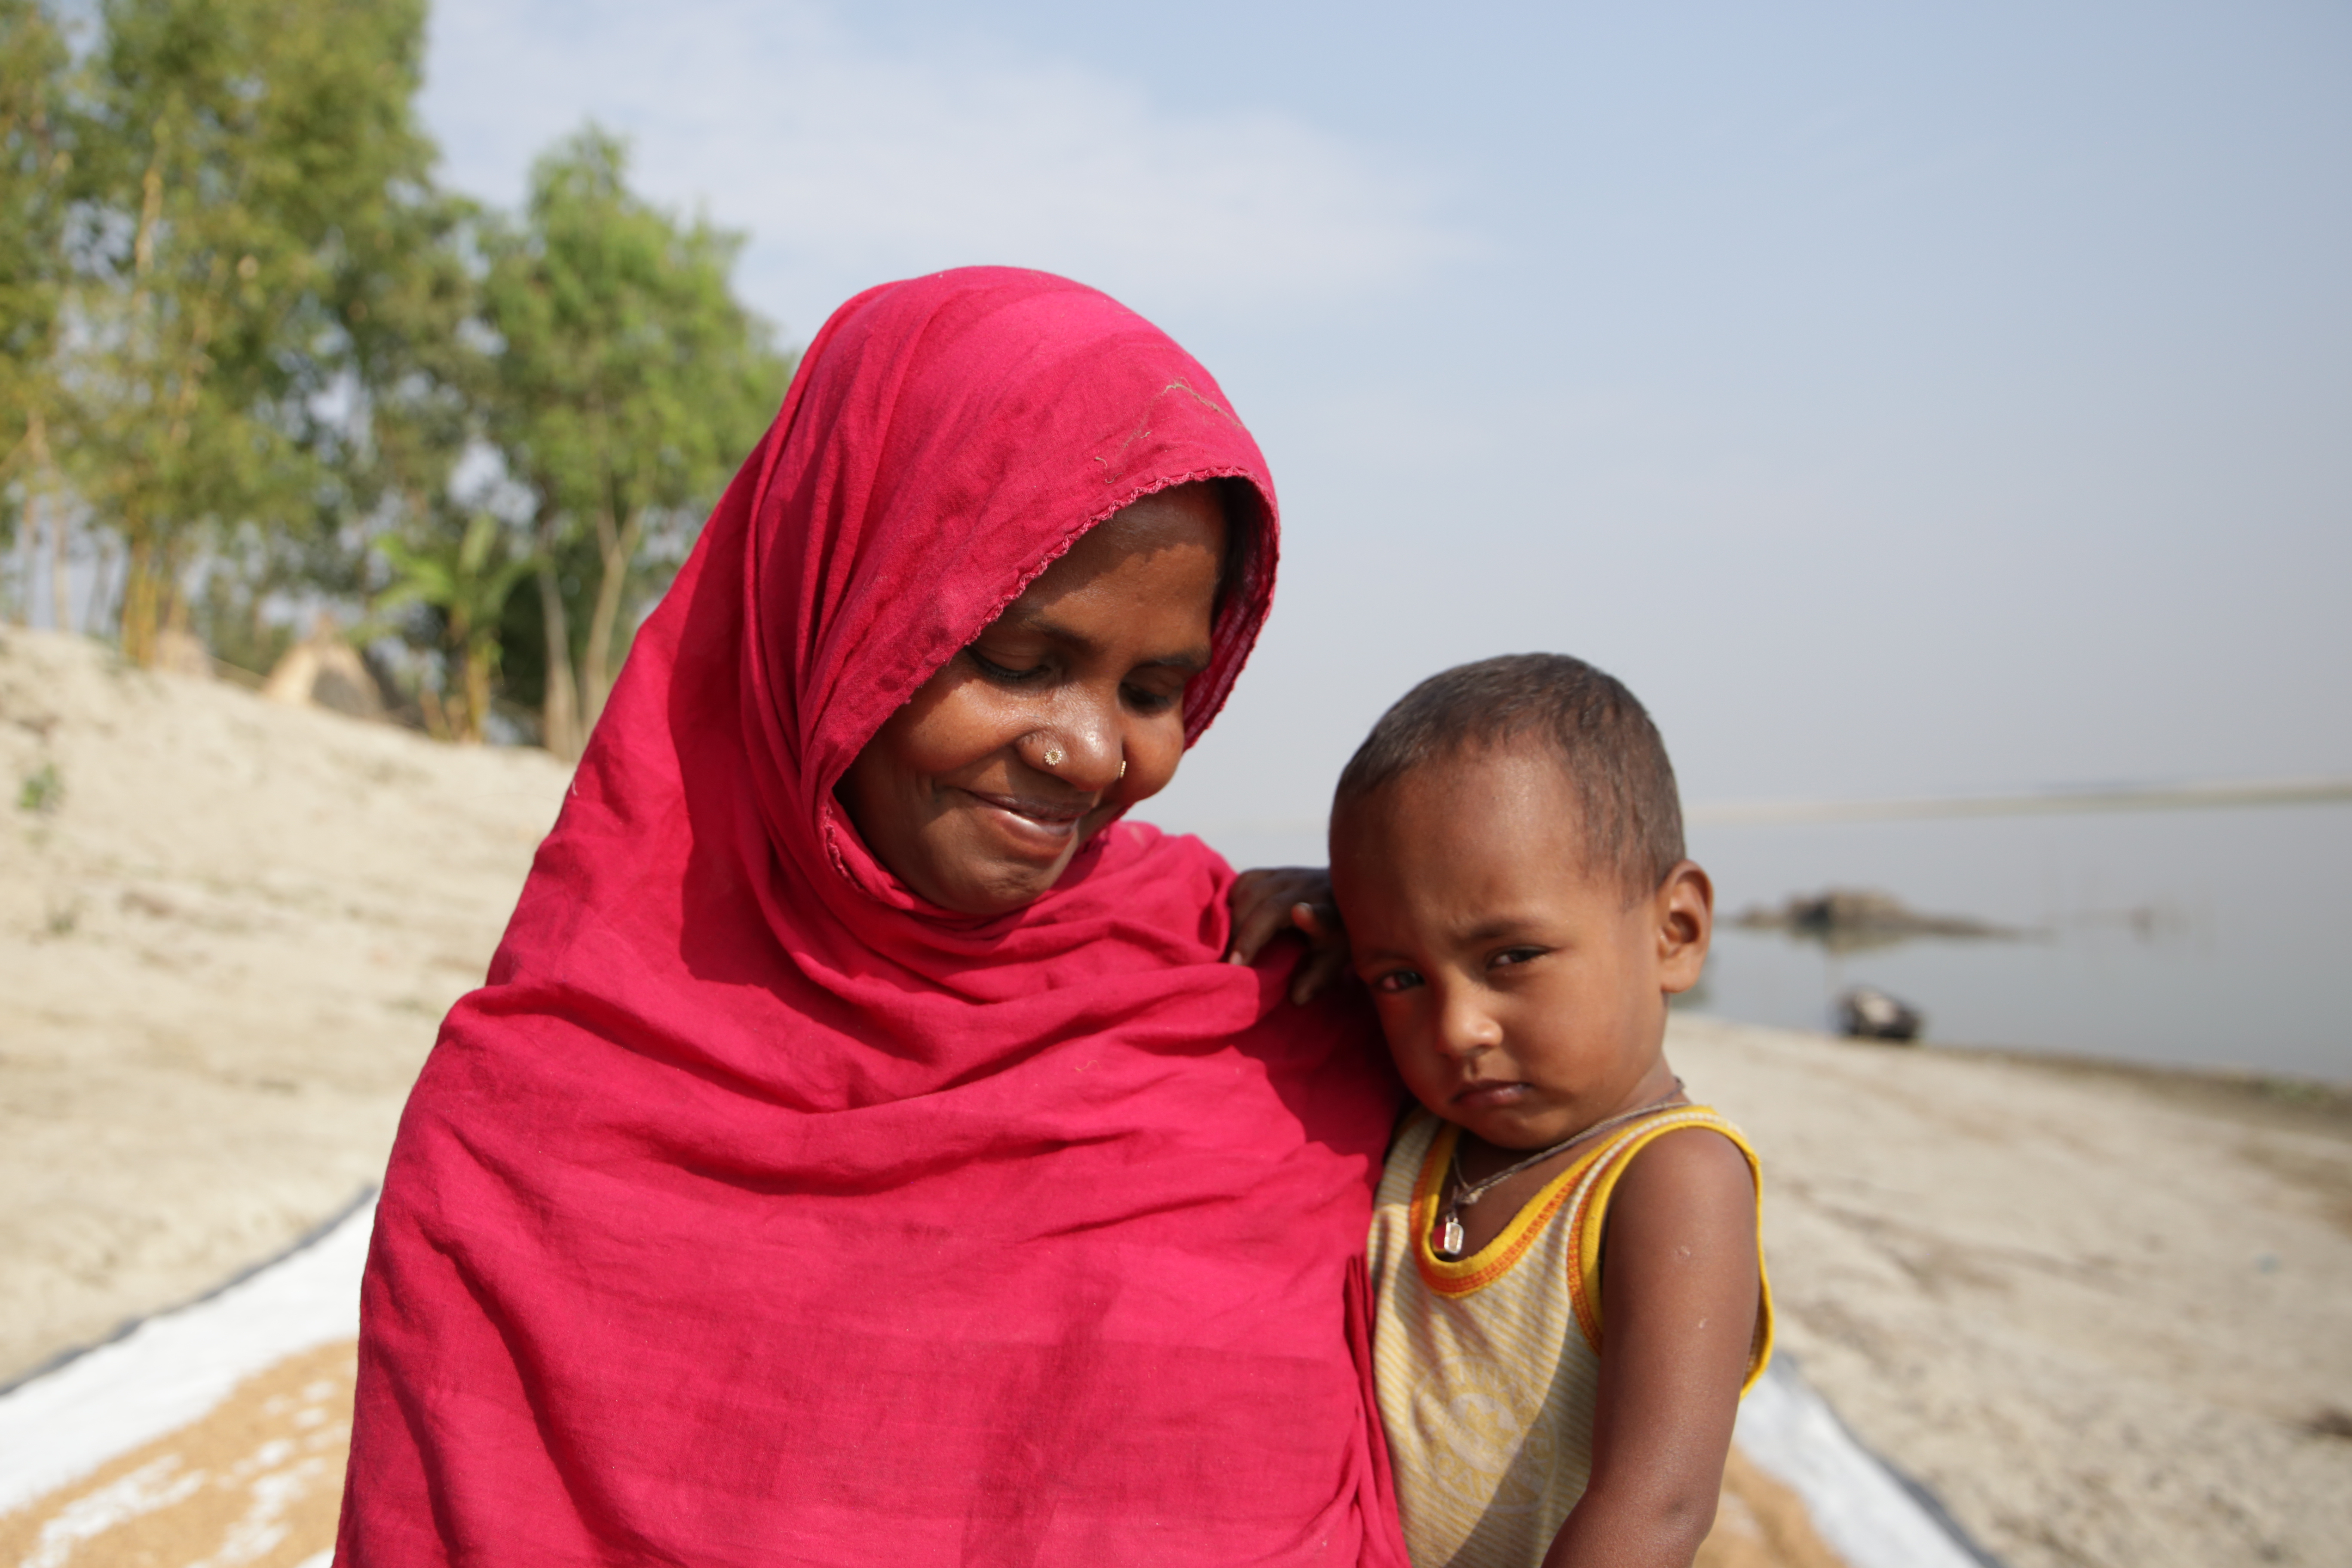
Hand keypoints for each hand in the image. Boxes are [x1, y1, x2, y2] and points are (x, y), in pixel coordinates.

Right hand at [1224, 866, 1349, 1004]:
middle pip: (1267, 906)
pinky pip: (1246, 880)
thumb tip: (1295, 997)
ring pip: (1251, 890)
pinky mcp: (1276, 871)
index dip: (1312, 916)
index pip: (1322, 915)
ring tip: (1227, 944)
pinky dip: (1232, 899)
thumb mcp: (1335, 959)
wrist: (1347, 894)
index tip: (1299, 914)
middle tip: (1231, 963)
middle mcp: (1309, 889)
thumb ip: (1317, 979)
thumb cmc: (1338, 934)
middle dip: (1244, 933)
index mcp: (1329, 913)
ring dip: (1233, 917)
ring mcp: (1290, 875)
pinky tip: (1229, 918)